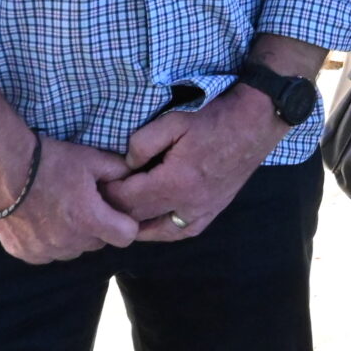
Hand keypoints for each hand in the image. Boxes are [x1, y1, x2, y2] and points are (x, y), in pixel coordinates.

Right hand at [0, 137, 140, 263]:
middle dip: (97, 227)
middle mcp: (69, 242)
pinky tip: (41, 219)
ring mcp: (45, 251)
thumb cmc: (49, 161)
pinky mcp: (25, 254)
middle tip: (83, 203)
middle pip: (98, 243)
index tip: (116, 211)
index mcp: (89, 220)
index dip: (125, 223)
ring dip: (73, 236)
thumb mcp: (90, 159)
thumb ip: (118, 170)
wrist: (2, 168)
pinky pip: (48, 254)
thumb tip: (134, 177)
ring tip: (60, 209)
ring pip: (73, 250)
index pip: (126, 237)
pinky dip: (49, 241)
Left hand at [107, 87, 286, 241]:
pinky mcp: (213, 210)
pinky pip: (180, 232)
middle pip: (140, 219)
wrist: (255, 122)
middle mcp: (189, 204)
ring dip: (137, 224)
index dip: (108, 195)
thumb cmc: (215, 118)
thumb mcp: (173, 121)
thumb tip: (127, 164)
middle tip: (99, 200)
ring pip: (159, 232)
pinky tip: (151, 222)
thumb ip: (143, 143)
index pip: (129, 200)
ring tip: (120, 212)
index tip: (95, 186)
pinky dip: (161, 230)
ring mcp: (203, 211)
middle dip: (116, 210)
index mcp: (176, 182)